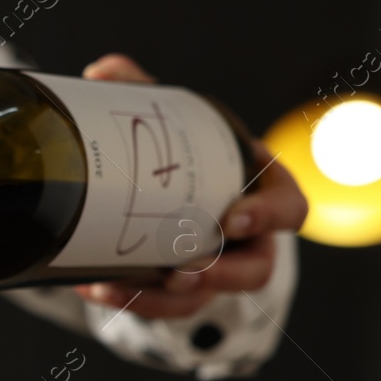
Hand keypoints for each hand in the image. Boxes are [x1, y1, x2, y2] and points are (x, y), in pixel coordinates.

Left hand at [71, 54, 308, 319]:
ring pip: (204, 300)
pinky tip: (92, 287)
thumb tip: (102, 70)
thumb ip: (145, 93)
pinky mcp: (179, 294)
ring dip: (166, 300)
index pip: (288, 210)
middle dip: (219, 273)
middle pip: (254, 270)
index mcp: (261, 192)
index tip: (232, 217)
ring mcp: (214, 272)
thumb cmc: (191, 155)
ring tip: (126, 286)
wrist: (171, 191)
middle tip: (180, 269)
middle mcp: (247, 240)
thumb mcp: (178, 122)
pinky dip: (128, 300)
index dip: (267, 217)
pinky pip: (161, 309)